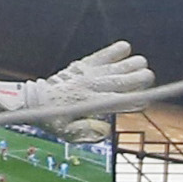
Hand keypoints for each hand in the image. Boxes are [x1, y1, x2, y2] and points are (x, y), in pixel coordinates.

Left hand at [0, 41, 154, 141]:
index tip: (146, 100)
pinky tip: (125, 48)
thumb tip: (106, 129)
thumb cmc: (52, 119)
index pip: (121, 102)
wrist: (34, 99)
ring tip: (141, 63)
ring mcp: (88, 74)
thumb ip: (88, 132)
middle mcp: (92, 87)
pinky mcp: (83, 65)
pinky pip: (103, 55)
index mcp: (91, 105)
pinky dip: (116, 50)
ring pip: (118, 66)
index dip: (136, 101)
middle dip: (140, 79)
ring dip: (132, 64)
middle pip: (124, 81)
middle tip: (148, 78)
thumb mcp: (68, 133)